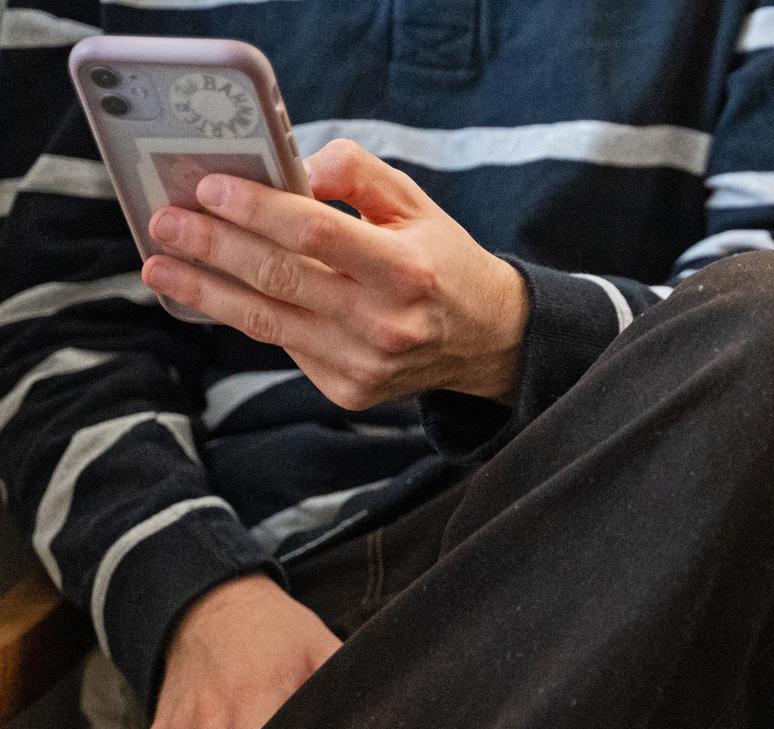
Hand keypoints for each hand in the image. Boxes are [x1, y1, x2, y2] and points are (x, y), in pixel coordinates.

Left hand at [140, 139, 529, 409]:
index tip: (209, 186)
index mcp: (408, 269)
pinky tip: (214, 294)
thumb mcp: (413, 202)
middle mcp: (387, 322)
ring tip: (161, 266)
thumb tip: (290, 167)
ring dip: (205, 290)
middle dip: (213, 246)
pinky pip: (283, 346)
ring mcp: (365, 363)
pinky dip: (245, 316)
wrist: (486, 339)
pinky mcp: (349, 390)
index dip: (256, 207)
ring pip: (266, 321)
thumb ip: (355, 171)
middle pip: (279, 277)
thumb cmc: (440, 259)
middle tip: (166, 221)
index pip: (316, 232)